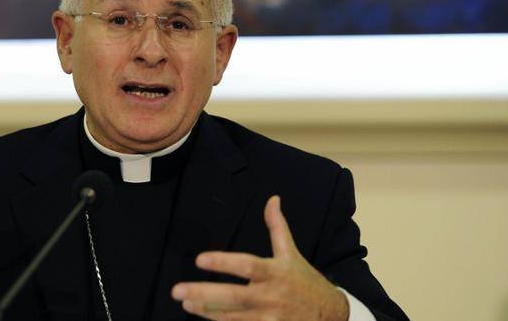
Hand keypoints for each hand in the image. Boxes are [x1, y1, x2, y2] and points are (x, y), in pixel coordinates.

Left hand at [171, 196, 348, 320]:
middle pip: (233, 296)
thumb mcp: (292, 253)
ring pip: (231, 317)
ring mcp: (269, 318)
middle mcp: (271, 296)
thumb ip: (277, 227)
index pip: (247, 265)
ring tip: (186, 303)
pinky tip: (204, 317)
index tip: (200, 259)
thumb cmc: (305, 282)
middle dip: (203, 293)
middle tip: (177, 290)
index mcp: (275, 272)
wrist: (330, 315)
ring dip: (206, 311)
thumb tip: (272, 199)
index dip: (223, 262)